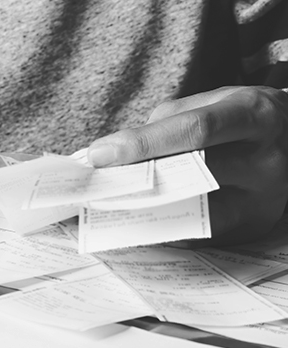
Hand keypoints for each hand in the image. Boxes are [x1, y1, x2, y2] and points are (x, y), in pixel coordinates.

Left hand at [86, 86, 287, 245]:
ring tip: (104, 205)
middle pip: (192, 173)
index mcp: (254, 116)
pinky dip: (162, 228)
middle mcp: (265, 159)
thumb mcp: (213, 103)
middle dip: (135, 180)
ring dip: (143, 209)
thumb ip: (167, 123)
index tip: (100, 154)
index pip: (194, 131)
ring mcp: (263, 199)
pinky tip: (132, 222)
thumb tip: (116, 154)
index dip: (142, 143)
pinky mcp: (252, 227)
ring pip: (193, 211)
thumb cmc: (241, 120)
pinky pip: (198, 233)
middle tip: (93, 185)